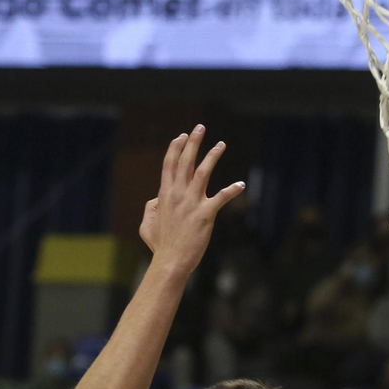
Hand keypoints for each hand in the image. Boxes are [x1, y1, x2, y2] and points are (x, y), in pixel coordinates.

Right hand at [139, 125, 243, 271]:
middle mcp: (178, 194)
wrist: (170, 261)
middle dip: (193, 142)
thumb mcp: (146, 224)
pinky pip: (221, 198)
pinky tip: (241, 185)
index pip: (170, 165)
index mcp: (164, 195)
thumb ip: (150, 209)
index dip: (176, 148)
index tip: (182, 136)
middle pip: (186, 162)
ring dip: (212, 156)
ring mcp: (192, 203)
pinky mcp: (205, 214)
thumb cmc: (160, 245)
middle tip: (200, 127)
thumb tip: (155, 200)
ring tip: (221, 144)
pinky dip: (232, 191)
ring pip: (203, 172)